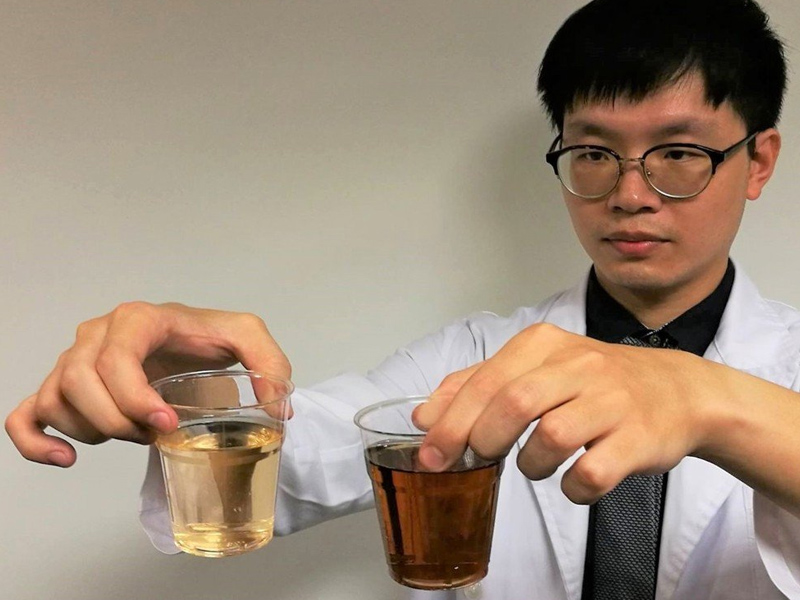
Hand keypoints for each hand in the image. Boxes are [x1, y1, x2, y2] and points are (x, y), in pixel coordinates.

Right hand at [5, 302, 290, 467]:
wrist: (185, 342)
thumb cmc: (207, 339)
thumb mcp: (245, 337)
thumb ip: (270, 363)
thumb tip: (278, 410)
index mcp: (137, 320)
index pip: (115, 357)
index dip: (133, 396)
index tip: (165, 423)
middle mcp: (96, 336)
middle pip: (79, 381)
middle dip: (118, 418)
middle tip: (155, 433)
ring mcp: (73, 361)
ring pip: (56, 399)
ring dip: (92, 429)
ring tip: (132, 435)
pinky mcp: (61, 387)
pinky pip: (27, 413)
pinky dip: (35, 440)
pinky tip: (66, 458)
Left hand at [413, 323, 714, 503]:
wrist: (676, 390)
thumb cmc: (593, 383)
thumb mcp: (534, 366)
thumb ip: (477, 385)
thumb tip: (424, 416)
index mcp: (544, 344)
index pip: (486, 380)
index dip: (451, 421)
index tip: (431, 453)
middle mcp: (579, 365)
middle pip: (514, 403)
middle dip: (482, 440)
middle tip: (475, 460)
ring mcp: (612, 401)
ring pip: (551, 437)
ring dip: (529, 464)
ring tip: (534, 465)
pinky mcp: (638, 439)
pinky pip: (592, 474)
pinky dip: (572, 488)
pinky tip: (572, 482)